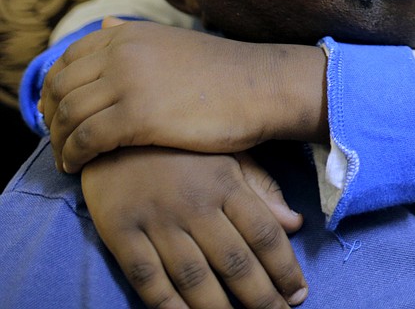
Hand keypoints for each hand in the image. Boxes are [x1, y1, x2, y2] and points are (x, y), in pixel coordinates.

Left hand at [40, 18, 326, 171]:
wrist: (260, 87)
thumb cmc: (221, 71)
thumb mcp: (172, 41)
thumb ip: (134, 38)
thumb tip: (106, 22)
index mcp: (129, 33)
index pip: (68, 59)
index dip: (54, 89)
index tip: (58, 114)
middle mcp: (123, 51)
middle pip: (61, 87)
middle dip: (51, 118)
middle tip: (59, 141)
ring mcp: (129, 81)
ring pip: (68, 114)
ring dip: (59, 141)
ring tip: (67, 158)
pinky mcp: (138, 115)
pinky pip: (85, 139)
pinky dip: (73, 155)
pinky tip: (79, 167)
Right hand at [81, 146, 307, 308]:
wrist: (113, 127)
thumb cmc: (180, 143)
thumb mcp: (226, 152)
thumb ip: (261, 188)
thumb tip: (295, 224)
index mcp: (224, 180)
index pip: (264, 233)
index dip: (284, 268)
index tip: (298, 292)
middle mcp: (194, 203)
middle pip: (235, 262)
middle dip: (262, 298)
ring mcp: (156, 219)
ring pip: (195, 279)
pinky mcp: (121, 232)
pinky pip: (148, 280)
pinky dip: (170, 307)